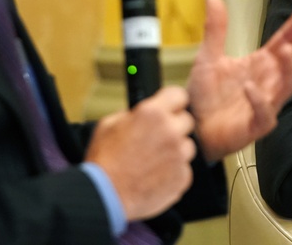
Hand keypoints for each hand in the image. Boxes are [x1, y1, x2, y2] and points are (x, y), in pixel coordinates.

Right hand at [84, 86, 195, 220]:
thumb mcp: (109, 124)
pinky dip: (174, 172)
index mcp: (152, 113)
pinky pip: (184, 169)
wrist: (104, 196)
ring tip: (154, 161)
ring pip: (188, 146)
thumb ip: (132, 114)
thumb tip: (142, 113)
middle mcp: (170, 131)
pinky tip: (156, 176)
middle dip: (174, 128)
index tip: (170, 109)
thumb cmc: (103, 161)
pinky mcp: (182, 177)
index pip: (179, 95)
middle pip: (187, 121)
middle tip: (157, 139)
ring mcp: (178, 155)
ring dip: (176, 151)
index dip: (173, 103)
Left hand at [186, 0, 291, 161]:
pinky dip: (259, 100)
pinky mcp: (255, 125)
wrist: (192, 126)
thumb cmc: (206, 95)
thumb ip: (216, 30)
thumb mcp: (208, 56)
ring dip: (290, 68)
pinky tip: (250, 87)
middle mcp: (268, 83)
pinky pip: (263, 113)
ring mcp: (265, 104)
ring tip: (289, 50)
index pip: (284, 41)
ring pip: (286, 86)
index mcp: (261, 65)